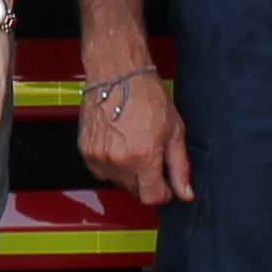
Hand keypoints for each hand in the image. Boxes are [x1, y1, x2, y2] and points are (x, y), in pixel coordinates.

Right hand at [79, 66, 192, 206]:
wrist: (117, 74)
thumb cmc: (147, 96)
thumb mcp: (174, 130)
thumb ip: (180, 167)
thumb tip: (185, 193)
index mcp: (144, 157)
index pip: (152, 197)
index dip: (163, 193)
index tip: (165, 183)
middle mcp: (119, 160)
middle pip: (135, 190)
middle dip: (146, 179)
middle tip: (150, 155)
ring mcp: (100, 156)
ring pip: (117, 181)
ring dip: (127, 171)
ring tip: (132, 145)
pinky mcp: (86, 150)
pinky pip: (100, 171)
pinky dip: (110, 164)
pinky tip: (118, 144)